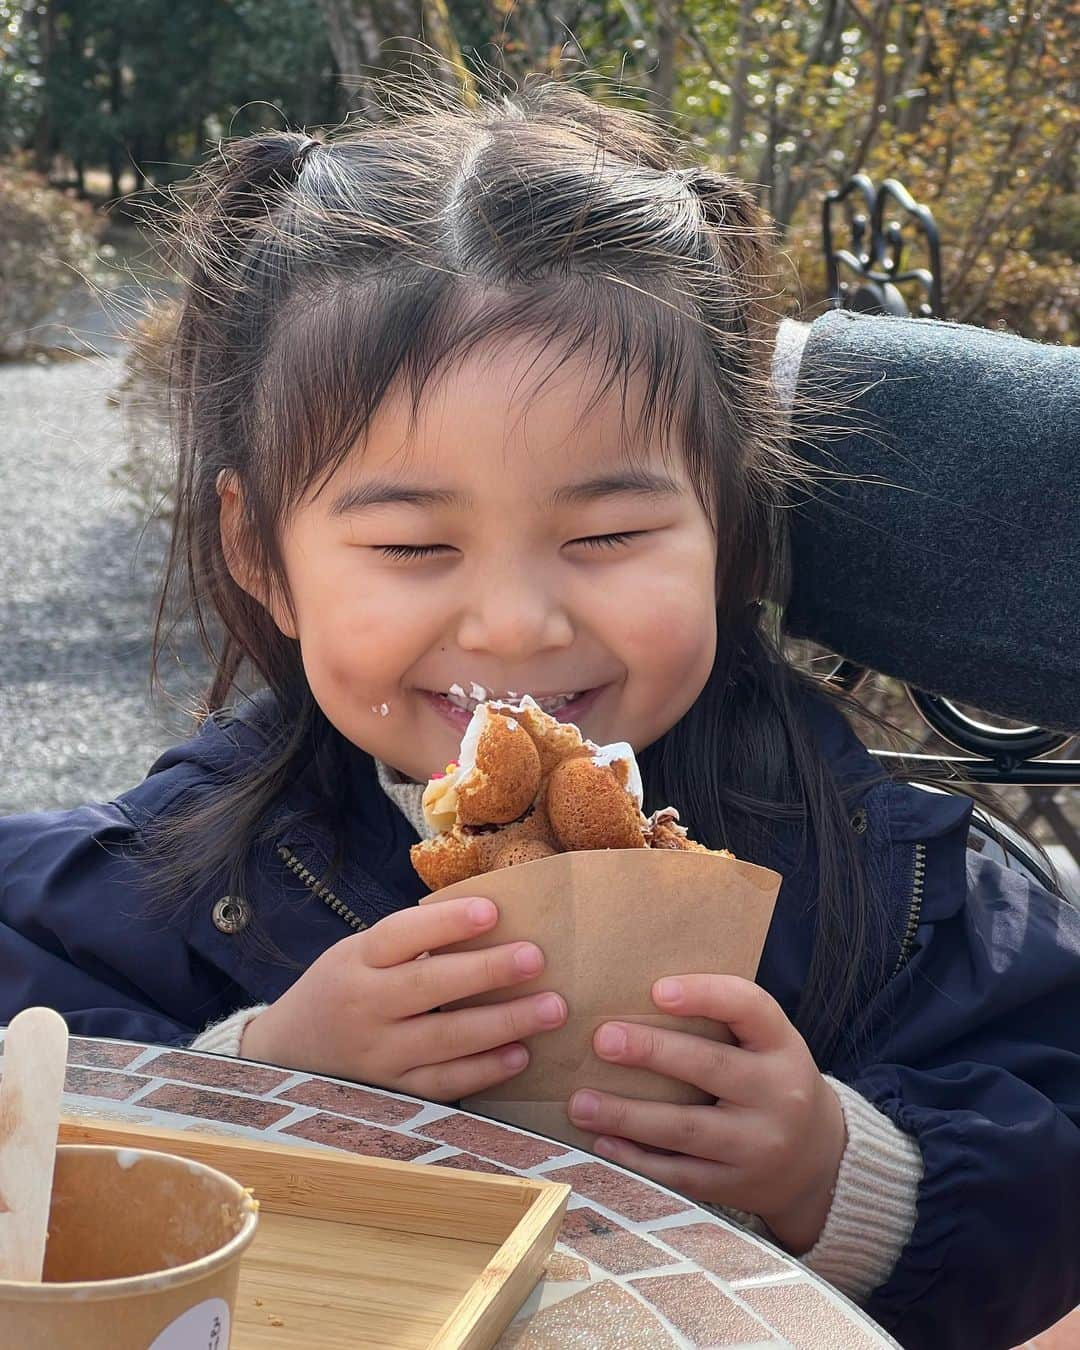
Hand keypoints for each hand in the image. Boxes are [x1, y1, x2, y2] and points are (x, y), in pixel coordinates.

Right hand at [241, 896, 566, 1099]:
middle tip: (537, 957)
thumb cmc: (343, 987)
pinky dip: (484, 1071)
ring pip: (445, 1039)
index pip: (402, 934)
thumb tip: (492, 919)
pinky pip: (443, 1083)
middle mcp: (363, 1006)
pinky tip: (520, 1055)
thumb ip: (412, 942)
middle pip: (429, 986)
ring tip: (552, 1008)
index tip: (493, 910)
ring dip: (503, 1024)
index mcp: (356, 960)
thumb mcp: (360, 953)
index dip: (447, 922)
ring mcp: (377, 1054)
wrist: (287, 1052)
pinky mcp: (391, 1091)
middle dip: (488, 971)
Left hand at [567, 975, 846, 1254]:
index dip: (705, 994)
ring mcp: (759, 1145)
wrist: (818, 1162)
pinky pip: (679, 1174)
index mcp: (783, 1045)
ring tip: (580, 1102)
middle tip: (602, 1039)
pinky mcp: (736, 1187)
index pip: (750, 1007)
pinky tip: (602, 1141)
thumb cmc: (770, 1082)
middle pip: (711, 1067)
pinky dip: (636, 1159)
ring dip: (627, 1114)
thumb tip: (636, 993)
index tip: (657, 989)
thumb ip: (721, 1021)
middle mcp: (778, 1093)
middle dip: (652, 1052)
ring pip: (686, 1128)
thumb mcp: (767, 1045)